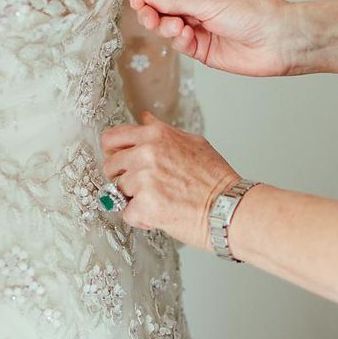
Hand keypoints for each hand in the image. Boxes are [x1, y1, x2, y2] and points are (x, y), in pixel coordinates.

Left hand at [100, 112, 240, 250]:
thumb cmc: (216, 179)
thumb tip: (145, 119)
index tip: (119, 161)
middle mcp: (146, 154)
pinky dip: (141, 218)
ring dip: (134, 198)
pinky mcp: (144, 206)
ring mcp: (143, 180)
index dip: (113, 151)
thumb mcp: (193, 142)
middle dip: (122, 177)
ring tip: (158, 200)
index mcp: (156, 135)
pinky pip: (127, 213)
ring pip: (118, 190)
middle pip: (110, 165)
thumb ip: (163, 131)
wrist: (227, 207)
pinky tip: (159, 215)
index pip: (113, 137)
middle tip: (141, 186)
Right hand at [127, 0, 298, 76]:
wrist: (278, 40)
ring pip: (164, 26)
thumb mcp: (208, 0)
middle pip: (156, 5)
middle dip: (149, 11)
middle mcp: (193, 3)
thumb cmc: (253, 12)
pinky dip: (178, 41)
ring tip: (178, 27)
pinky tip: (189, 37)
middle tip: (150, 17)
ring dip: (165, 27)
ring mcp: (195, 26)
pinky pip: (178, 44)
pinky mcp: (200, 48)